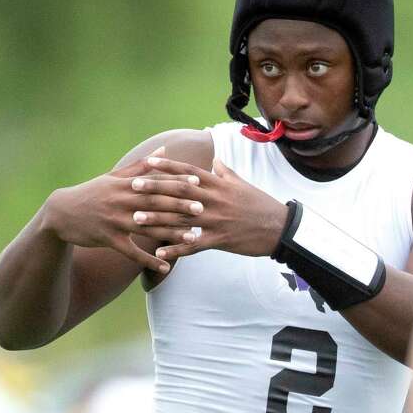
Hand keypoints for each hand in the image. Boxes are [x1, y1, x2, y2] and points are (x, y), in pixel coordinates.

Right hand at [41, 147, 202, 272]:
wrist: (61, 213)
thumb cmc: (92, 192)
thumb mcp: (114, 177)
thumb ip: (141, 165)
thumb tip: (164, 150)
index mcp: (125, 185)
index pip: (155, 181)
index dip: (176, 181)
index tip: (197, 181)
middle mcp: (121, 201)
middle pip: (155, 203)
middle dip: (179, 206)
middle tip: (202, 209)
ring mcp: (114, 221)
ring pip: (147, 227)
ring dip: (171, 234)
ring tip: (192, 238)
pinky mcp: (108, 239)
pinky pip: (131, 252)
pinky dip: (148, 260)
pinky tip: (165, 267)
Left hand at [129, 156, 288, 258]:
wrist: (280, 228)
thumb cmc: (261, 204)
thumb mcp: (243, 184)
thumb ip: (226, 172)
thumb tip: (215, 159)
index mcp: (220, 185)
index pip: (189, 172)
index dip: (167, 166)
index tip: (147, 161)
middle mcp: (215, 200)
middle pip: (180, 192)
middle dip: (155, 188)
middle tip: (132, 186)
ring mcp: (217, 220)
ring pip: (182, 218)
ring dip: (158, 218)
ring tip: (136, 218)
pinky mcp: (220, 240)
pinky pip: (194, 246)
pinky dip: (176, 250)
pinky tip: (160, 253)